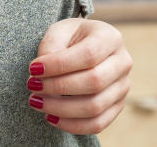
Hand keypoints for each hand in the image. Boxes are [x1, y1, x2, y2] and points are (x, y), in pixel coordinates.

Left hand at [27, 18, 132, 134]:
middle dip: (57, 87)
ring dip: (60, 108)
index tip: (33, 69)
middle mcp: (123, 62)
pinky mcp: (117, 106)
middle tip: (32, 86)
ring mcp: (123, 86)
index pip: (89, 55)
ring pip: (95, 107)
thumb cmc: (71, 39)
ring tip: (37, 102)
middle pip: (94, 82)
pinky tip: (51, 117)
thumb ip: (50, 48)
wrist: (87, 47)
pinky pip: (97, 124)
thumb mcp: (59, 32)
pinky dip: (71, 125)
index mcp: (111, 37)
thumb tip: (42, 73)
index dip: (59, 65)